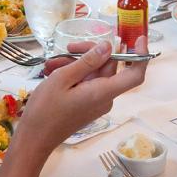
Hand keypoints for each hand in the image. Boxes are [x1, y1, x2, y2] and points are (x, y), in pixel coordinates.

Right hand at [21, 36, 148, 153]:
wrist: (35, 138)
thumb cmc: (46, 109)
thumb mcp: (62, 78)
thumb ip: (87, 62)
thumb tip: (108, 46)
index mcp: (103, 92)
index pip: (134, 75)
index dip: (141, 56)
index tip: (139, 38)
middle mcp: (105, 97)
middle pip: (109, 67)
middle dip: (89, 53)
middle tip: (68, 48)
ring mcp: (96, 101)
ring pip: (94, 73)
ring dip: (76, 63)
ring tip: (52, 64)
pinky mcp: (87, 103)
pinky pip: (87, 82)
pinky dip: (73, 74)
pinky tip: (54, 71)